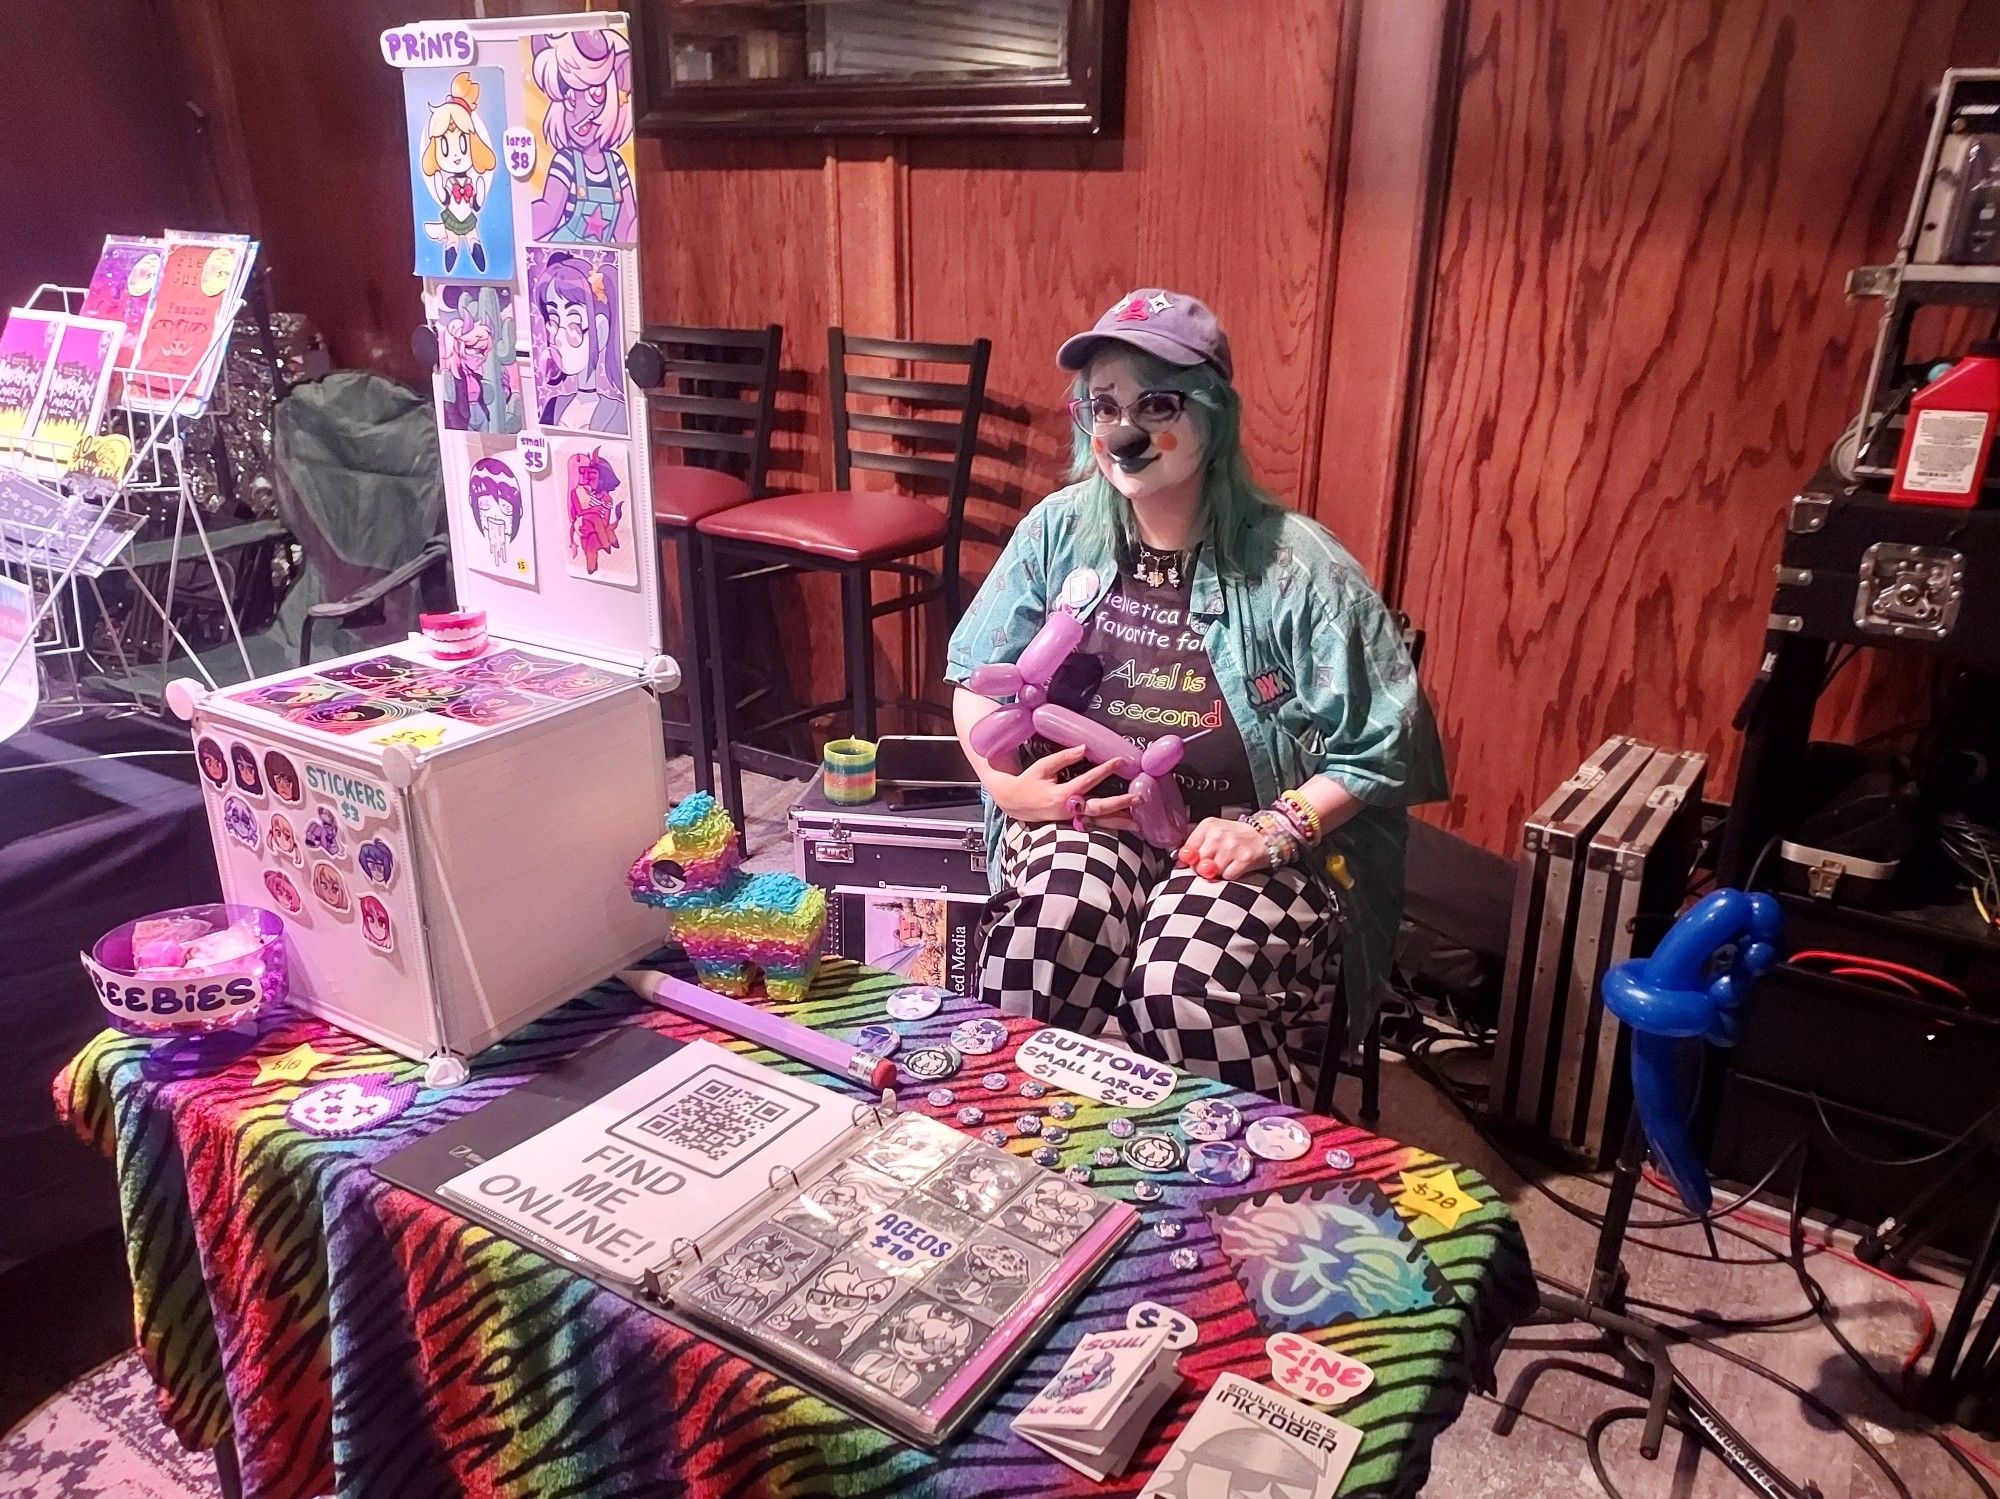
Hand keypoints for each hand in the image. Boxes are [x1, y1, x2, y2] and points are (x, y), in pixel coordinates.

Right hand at [988, 745, 1127, 824]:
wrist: (1014, 803)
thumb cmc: (1028, 782)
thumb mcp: (1042, 766)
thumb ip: (1064, 758)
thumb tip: (1084, 747)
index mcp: (1061, 794)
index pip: (1087, 780)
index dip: (1105, 769)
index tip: (1120, 760)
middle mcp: (1068, 809)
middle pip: (1099, 808)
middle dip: (1120, 804)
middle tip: (1138, 798)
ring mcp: (1071, 819)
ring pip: (1099, 822)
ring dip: (1119, 822)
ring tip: (1138, 823)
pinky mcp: (1072, 823)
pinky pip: (1095, 825)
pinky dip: (1110, 826)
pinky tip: (1125, 825)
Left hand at [1176, 817, 1272, 881]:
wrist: (1265, 836)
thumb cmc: (1237, 836)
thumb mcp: (1214, 831)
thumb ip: (1195, 844)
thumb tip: (1180, 860)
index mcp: (1208, 825)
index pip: (1187, 850)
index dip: (1189, 859)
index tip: (1195, 860)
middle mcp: (1218, 834)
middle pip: (1198, 863)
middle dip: (1205, 866)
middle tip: (1217, 860)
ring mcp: (1232, 847)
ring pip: (1213, 871)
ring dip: (1219, 871)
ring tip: (1228, 861)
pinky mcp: (1245, 859)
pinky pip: (1227, 876)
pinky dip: (1231, 875)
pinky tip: (1236, 865)